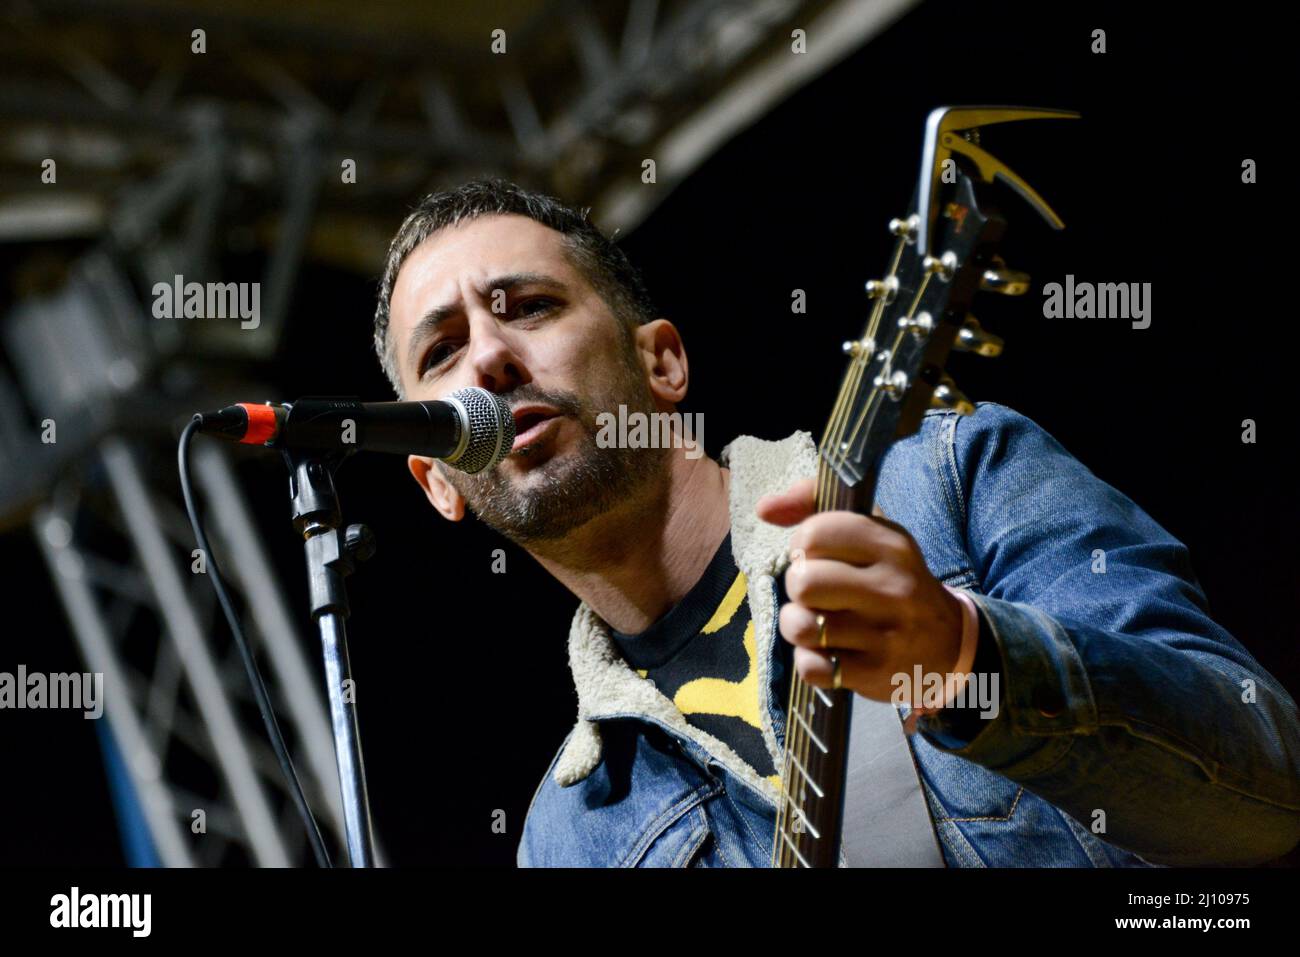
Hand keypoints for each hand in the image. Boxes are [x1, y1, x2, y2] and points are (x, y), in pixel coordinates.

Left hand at [755, 478, 963, 703]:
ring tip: (815, 622)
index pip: (815, 533)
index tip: (816, 555)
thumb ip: (814, 503)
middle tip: (813, 592)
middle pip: (804, 582)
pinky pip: (811, 667)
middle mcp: (893, 587)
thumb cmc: (890, 577)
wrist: (946, 641)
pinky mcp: (874, 672)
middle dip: (796, 587)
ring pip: (802, 626)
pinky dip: (810, 661)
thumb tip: (765, 508)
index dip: (802, 545)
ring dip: (797, 625)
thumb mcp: (869, 531)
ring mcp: (885, 633)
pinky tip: (827, 652)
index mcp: (890, 544)